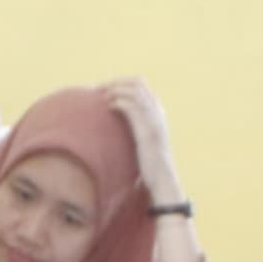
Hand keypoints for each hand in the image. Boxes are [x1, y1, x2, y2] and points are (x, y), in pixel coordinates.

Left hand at [102, 79, 181, 199]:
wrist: (162, 179)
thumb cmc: (151, 164)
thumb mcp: (145, 142)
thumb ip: (137, 129)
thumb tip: (119, 126)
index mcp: (158, 112)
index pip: (141, 86)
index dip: (122, 83)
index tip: (106, 89)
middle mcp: (158, 112)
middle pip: (137, 83)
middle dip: (116, 82)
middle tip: (100, 90)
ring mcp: (153, 120)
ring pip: (133, 91)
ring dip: (115, 90)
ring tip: (101, 97)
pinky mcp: (146, 130)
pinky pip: (130, 106)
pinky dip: (117, 101)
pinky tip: (108, 107)